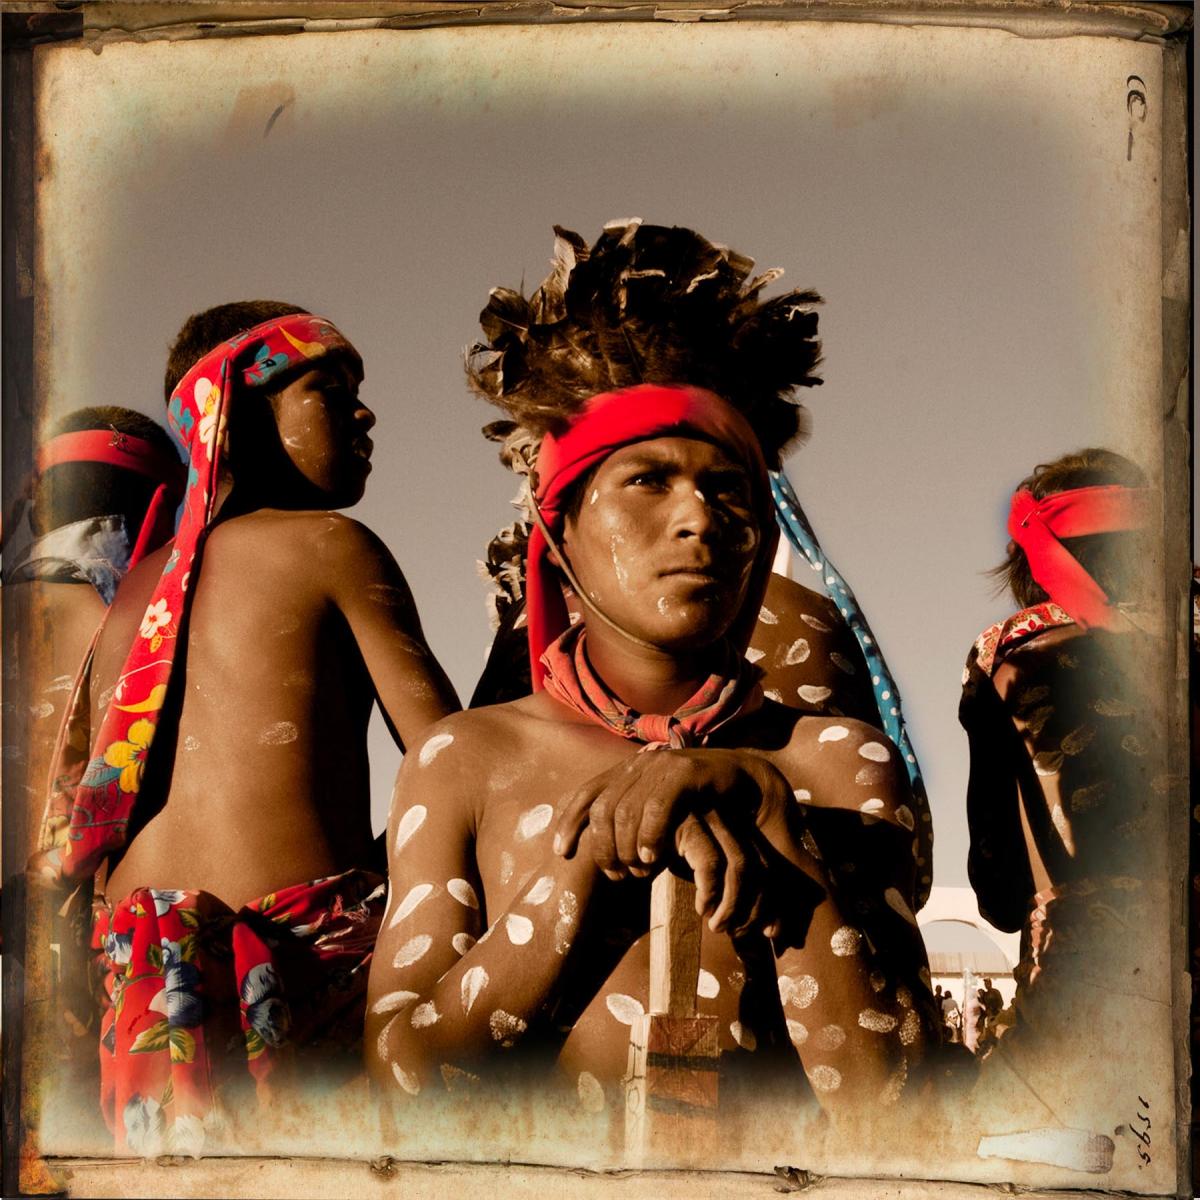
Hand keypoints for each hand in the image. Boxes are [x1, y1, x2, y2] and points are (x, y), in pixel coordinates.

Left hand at [552, 748, 791, 935]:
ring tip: (637, 871)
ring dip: (627, 846)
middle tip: (615, 875)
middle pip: (602, 808)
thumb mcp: (657, 815)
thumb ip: (630, 822)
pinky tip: (654, 857)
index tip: (563, 853)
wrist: (749, 784)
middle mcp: (641, 764)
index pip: (587, 794)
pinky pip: (659, 804)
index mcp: (628, 771)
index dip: (570, 823)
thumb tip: (593, 845)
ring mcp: (663, 765)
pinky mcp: (688, 772)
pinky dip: (651, 833)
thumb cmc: (700, 807)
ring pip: (626, 809)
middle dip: (603, 846)